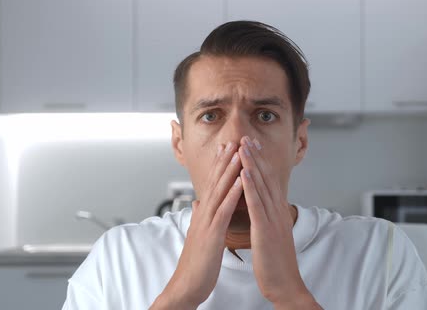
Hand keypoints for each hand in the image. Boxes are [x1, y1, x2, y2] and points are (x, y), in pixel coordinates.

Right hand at [151, 142, 242, 308]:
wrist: (187, 285)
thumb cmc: (196, 263)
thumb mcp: (198, 235)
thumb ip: (199, 216)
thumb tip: (198, 202)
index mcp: (203, 214)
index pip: (213, 185)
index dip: (221, 166)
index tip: (230, 148)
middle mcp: (203, 214)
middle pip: (215, 181)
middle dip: (226, 160)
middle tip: (234, 140)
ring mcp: (207, 222)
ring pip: (219, 191)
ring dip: (229, 170)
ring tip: (238, 152)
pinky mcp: (212, 234)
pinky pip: (224, 210)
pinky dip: (232, 194)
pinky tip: (240, 181)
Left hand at [238, 136, 320, 307]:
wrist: (285, 284)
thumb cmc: (276, 264)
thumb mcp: (272, 235)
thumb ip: (268, 219)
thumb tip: (262, 208)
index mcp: (277, 213)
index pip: (268, 182)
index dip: (260, 163)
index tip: (251, 147)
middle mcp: (277, 211)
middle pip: (266, 178)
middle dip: (255, 157)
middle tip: (247, 137)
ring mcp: (273, 219)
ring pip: (261, 186)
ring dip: (251, 164)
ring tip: (242, 146)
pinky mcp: (266, 229)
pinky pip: (257, 204)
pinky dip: (250, 186)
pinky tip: (243, 172)